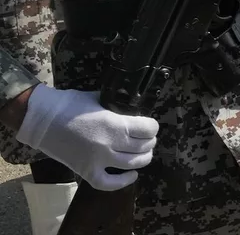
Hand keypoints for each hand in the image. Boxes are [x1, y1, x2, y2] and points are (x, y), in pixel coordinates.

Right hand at [17, 88, 157, 191]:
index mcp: (114, 124)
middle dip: (149, 142)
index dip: (152, 127)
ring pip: (132, 164)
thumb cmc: (70, 105)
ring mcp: (97, 160)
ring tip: (142, 153)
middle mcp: (109, 144)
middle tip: (146, 139)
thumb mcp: (100, 100)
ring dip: (143, 159)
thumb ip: (117, 107)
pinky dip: (122, 181)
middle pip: (143, 147)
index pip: (147, 129)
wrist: (41, 119)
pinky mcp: (85, 171)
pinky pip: (108, 183)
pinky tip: (131, 174)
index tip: (150, 126)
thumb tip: (131, 110)